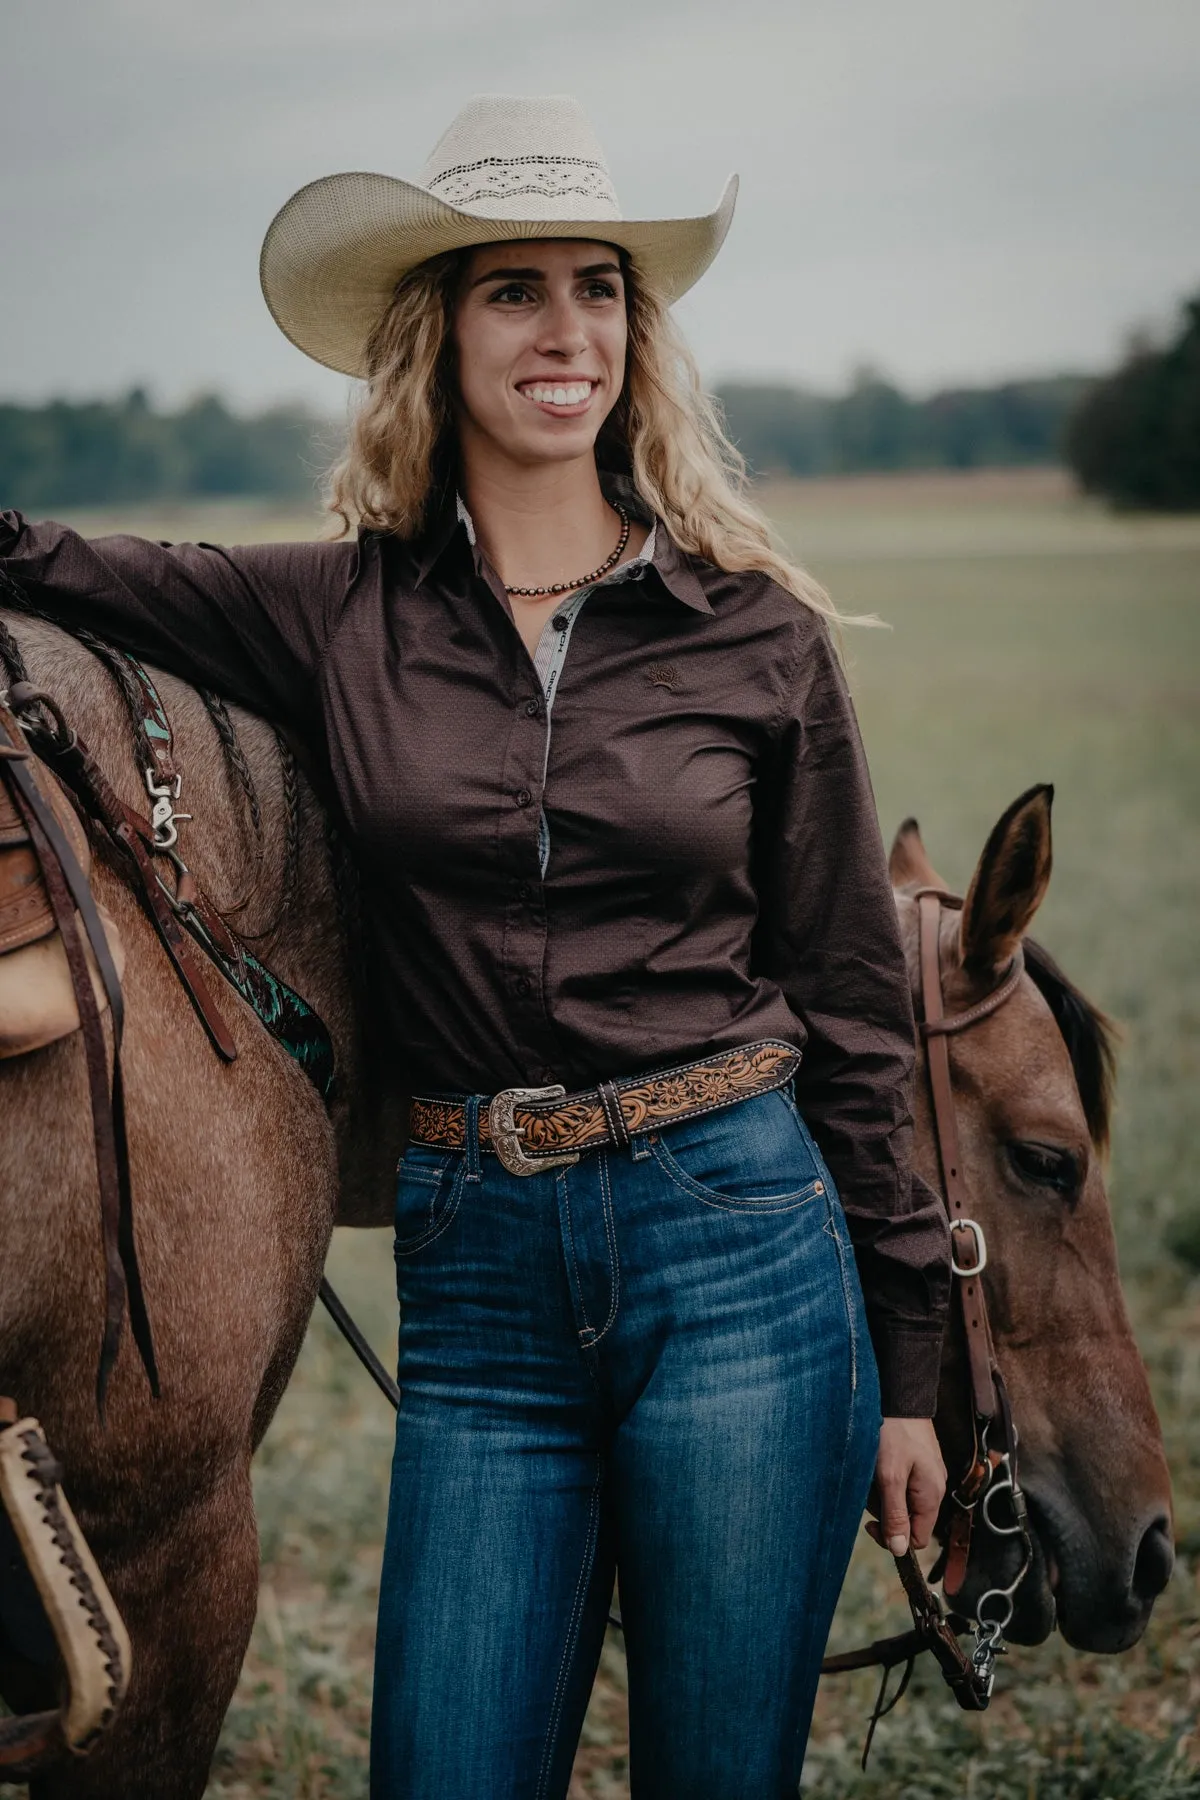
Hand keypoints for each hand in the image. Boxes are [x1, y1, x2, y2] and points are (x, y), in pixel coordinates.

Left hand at [865, 1417, 946, 1555]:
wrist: (900, 1395)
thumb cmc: (893, 1432)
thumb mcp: (889, 1476)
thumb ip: (895, 1515)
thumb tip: (900, 1551)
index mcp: (932, 1495)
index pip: (917, 1539)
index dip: (893, 1539)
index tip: (870, 1523)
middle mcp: (934, 1488)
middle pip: (907, 1519)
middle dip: (884, 1510)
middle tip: (869, 1488)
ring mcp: (926, 1474)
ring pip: (900, 1501)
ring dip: (881, 1492)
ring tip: (872, 1469)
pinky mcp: (917, 1462)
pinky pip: (900, 1483)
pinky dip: (885, 1478)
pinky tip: (878, 1462)